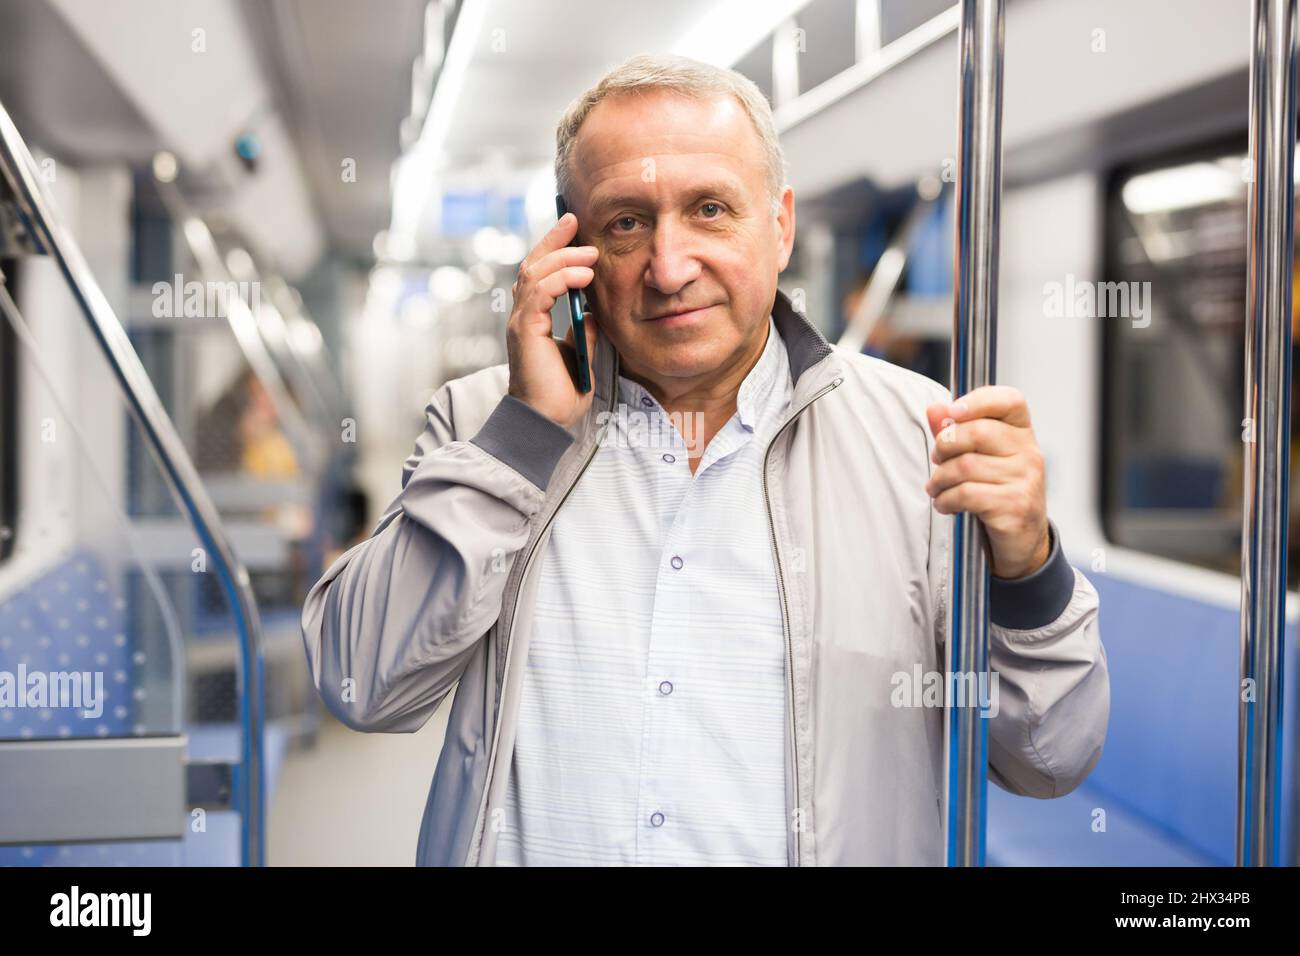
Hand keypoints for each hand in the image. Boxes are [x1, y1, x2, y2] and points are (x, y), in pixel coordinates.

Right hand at [506, 212, 599, 427]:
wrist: (547, 421)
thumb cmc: (561, 394)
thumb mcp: (582, 353)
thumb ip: (584, 329)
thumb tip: (593, 310)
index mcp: (533, 319)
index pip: (540, 273)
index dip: (553, 248)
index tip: (573, 227)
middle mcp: (523, 316)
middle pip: (533, 265)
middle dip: (554, 240)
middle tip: (574, 221)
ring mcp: (521, 322)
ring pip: (535, 274)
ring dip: (563, 258)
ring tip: (589, 254)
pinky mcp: (525, 331)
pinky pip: (540, 294)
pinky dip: (560, 280)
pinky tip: (582, 276)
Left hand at [923, 385, 1050, 578]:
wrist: (1023, 539)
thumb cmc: (998, 491)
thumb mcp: (980, 457)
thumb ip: (956, 431)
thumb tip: (935, 408)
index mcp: (1022, 432)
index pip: (1009, 400)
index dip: (977, 400)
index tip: (952, 413)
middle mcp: (1028, 452)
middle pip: (977, 432)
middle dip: (944, 445)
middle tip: (937, 460)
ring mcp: (1025, 480)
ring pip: (966, 466)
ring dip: (940, 479)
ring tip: (936, 487)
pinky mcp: (1014, 506)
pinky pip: (967, 494)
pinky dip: (946, 499)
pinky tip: (945, 504)